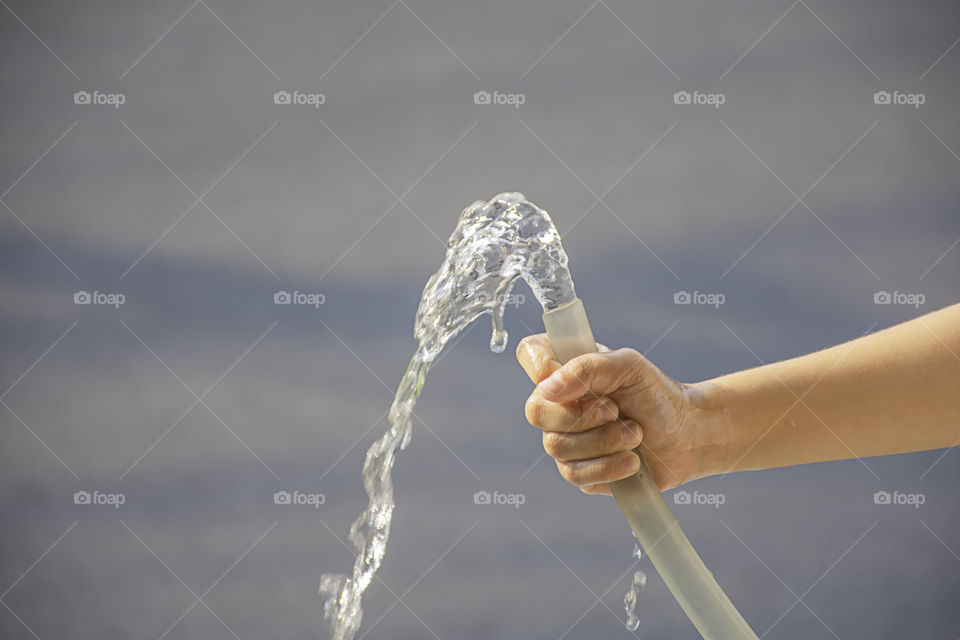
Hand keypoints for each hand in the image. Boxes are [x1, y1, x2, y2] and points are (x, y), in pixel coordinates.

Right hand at [516, 334, 720, 493]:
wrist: (686, 435)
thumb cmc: (656, 394)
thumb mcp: (628, 366)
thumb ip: (587, 367)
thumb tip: (548, 389)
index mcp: (566, 369)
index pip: (529, 353)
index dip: (540, 366)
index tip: (571, 376)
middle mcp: (558, 403)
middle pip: (536, 411)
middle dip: (583, 416)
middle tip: (616, 410)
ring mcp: (565, 439)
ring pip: (557, 447)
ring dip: (605, 441)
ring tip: (635, 433)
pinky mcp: (578, 471)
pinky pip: (574, 474)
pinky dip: (608, 466)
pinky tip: (632, 460)